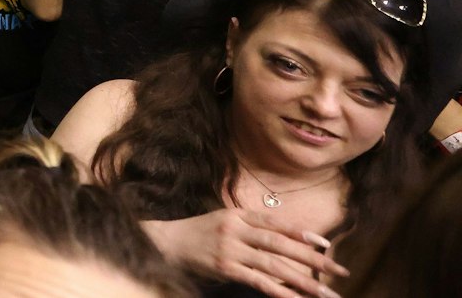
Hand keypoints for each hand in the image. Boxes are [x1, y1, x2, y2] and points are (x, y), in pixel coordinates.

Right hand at [143, 209, 345, 297]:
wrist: (166, 243)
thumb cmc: (198, 233)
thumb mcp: (224, 221)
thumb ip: (251, 226)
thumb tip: (285, 238)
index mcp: (238, 215)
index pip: (275, 223)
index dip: (301, 233)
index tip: (325, 244)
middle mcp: (236, 230)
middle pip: (280, 244)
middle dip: (312, 259)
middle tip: (338, 270)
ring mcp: (231, 249)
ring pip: (274, 265)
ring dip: (303, 280)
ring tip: (325, 293)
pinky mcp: (225, 268)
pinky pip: (258, 281)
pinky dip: (280, 291)